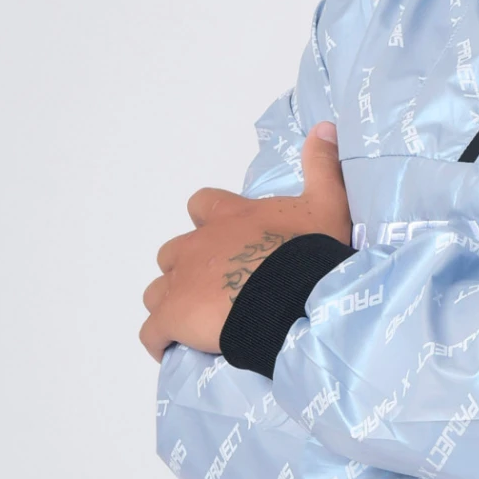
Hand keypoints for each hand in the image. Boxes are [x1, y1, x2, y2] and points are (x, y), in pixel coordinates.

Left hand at [139, 122, 350, 360]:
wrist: (290, 294)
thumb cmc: (309, 252)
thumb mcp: (327, 203)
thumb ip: (322, 166)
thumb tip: (325, 127)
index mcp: (229, 216)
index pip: (202, 206)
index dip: (208, 222)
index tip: (226, 239)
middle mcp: (197, 244)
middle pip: (173, 253)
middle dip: (188, 268)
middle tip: (216, 289)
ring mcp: (180, 282)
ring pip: (157, 291)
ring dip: (173, 303)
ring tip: (197, 323)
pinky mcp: (171, 318)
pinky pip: (151, 332)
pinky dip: (159, 341)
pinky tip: (172, 351)